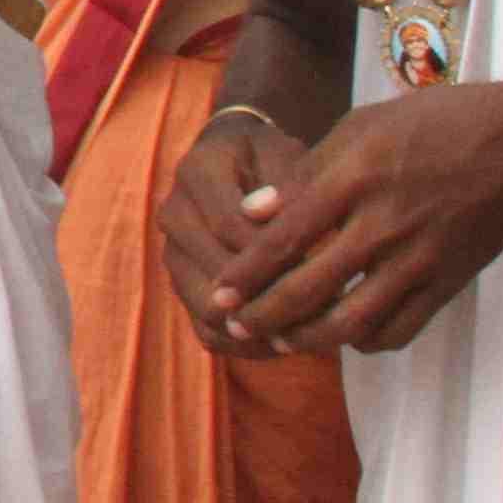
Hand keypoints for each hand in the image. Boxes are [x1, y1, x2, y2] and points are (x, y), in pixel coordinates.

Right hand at [159, 106, 319, 357]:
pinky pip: (207, 331)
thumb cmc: (278, 162)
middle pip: (215, 274)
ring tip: (308, 330)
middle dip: (271, 295)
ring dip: (258, 326)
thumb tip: (293, 235)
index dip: (277, 255)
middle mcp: (174, 212)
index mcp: (197, 172)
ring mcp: (173, 253)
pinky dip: (246, 345)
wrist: (245, 166)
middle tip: (325, 308)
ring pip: (207, 310)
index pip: (229, 226)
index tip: (328, 268)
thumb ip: (291, 191)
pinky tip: (287, 341)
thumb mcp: (291, 157)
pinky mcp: (183, 286)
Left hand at [204, 78, 502, 354]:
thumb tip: (253, 214)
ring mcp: (419, 257)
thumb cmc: (430, 124)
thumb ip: (305, 175)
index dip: (245, 276)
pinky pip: (401, 329)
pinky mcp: (450, 280)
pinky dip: (367, 341)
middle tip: (238, 327)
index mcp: (351, 180)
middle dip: (265, 317)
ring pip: (352, 321)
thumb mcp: (358, 129)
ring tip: (284, 341)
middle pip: (309, 289)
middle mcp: (382, 223)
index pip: (282, 240)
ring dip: (310, 339)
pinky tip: (348, 337)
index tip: (220, 296)